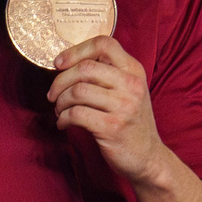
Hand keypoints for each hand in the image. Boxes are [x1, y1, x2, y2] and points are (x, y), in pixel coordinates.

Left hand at [47, 35, 173, 186]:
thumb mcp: (127, 90)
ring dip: (60, 102)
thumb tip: (65, 64)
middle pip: (85, 68)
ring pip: (78, 91)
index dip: (76, 50)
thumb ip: (106, 74)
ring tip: (60, 111)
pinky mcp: (113, 127)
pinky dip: (63, 119)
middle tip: (53, 95)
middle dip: (60, 81)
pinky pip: (76, 114)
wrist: (148, 157)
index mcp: (134, 70)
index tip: (59, 63)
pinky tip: (63, 124)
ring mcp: (124, 106)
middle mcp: (132, 85)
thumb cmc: (130, 121)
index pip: (104, 44)